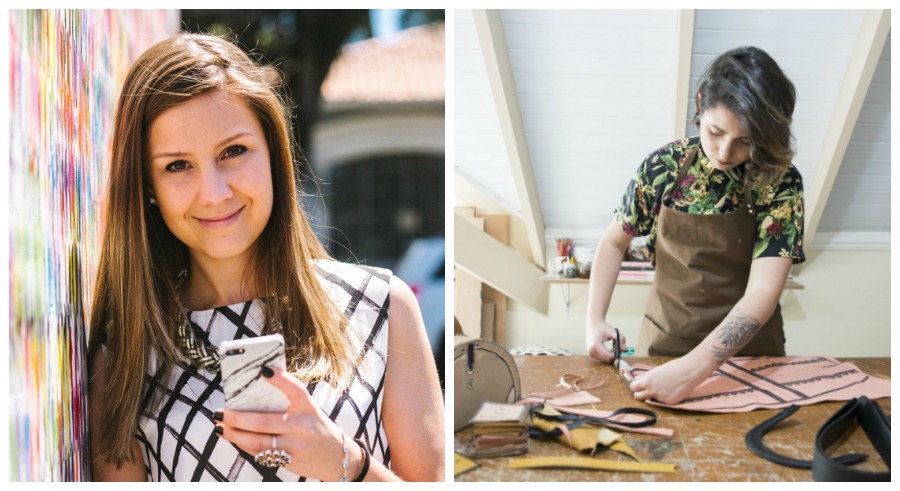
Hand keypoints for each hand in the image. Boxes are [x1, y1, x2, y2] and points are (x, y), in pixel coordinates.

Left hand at [214, 367, 355, 481]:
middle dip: (236, 418)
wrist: (338, 457)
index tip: (262, 370)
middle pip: (262, 422)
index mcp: (308, 407)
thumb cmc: (316, 428)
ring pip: (257, 441)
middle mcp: (302, 425)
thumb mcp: (309, 411)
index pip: (295, 389)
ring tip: (220, 427)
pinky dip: (244, 445)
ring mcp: (295, 445)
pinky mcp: (289, 460)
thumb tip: (253, 394)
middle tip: (220, 413)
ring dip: (234, 434)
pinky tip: (234, 438)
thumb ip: (288, 403)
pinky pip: (261, 453)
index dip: (280, 379)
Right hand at [586, 322, 624, 362]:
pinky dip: (606, 355)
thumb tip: (624, 349)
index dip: (616, 355)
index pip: (608, 357)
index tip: (620, 350)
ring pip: (604, 360)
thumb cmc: (602, 328)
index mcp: (596, 345)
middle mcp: (591, 351)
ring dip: (610, 355)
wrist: (593, 325)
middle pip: (607, 359)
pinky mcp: (590, 354)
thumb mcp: (613, 332)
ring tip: (611, 346)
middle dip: (613, 355)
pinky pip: (601, 358)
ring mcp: (590, 353)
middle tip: (616, 347)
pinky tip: (606, 348)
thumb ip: (620, 339)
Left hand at [628, 353, 713, 404]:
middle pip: (638, 396)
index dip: (635, 386)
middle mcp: (652, 391)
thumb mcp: (657, 370)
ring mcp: (660, 398)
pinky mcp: (669, 402)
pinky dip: (665, 397)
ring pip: (651, 399)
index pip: (633, 387)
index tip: (638, 386)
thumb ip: (646, 376)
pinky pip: (662, 402)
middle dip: (640, 393)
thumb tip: (637, 379)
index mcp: (648, 381)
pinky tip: (672, 390)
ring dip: (653, 395)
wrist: (690, 371)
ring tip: (664, 387)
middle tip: (646, 390)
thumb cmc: (674, 368)